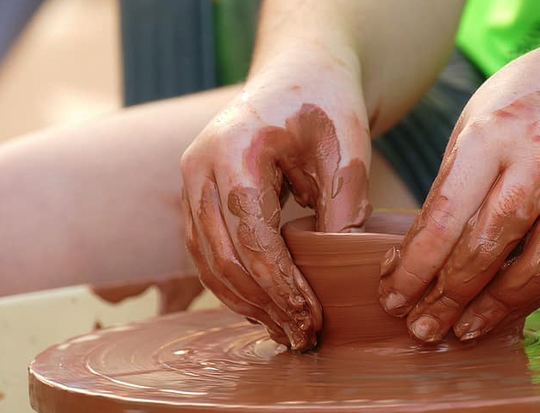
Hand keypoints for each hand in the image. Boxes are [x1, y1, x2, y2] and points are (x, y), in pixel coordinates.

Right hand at [181, 50, 371, 350]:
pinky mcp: (197, 195)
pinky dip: (230, 283)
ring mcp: (191, 182)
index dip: (280, 286)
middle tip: (300, 337)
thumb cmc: (326, 104)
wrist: (298, 74)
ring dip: (243, 302)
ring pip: (206, 260)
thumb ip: (343, 204)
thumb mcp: (347, 147)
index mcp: (234, 151)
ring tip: (283, 331)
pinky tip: (260, 305)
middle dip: (262, 304)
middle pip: (221, 256)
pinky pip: (205, 250)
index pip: (252, 237)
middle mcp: (199, 167)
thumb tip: (335, 269)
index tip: (310, 319)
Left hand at [379, 72, 539, 342]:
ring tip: (461, 329)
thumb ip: (449, 191)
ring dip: (494, 308)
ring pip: (537, 267)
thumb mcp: (471, 131)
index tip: (392, 297)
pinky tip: (503, 309)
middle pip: (488, 247)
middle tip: (421, 327)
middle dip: (448, 297)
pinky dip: (533, 296)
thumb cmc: (516, 110)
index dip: (415, 267)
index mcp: (493, 134)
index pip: (445, 217)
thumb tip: (415, 260)